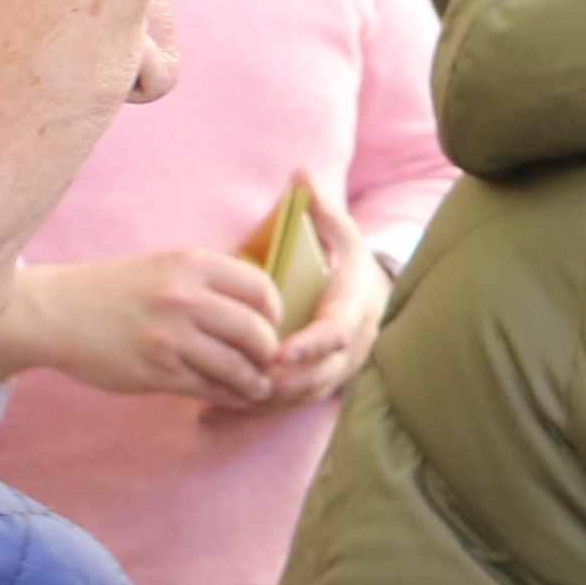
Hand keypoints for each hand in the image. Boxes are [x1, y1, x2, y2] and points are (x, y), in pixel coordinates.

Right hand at [0, 246, 285, 404]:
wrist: (58, 313)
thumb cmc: (117, 291)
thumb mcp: (165, 266)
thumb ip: (209, 281)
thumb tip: (261, 308)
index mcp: (190, 263)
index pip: (261, 288)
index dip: (275, 312)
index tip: (270, 325)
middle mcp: (183, 297)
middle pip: (256, 331)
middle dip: (269, 353)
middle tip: (266, 361)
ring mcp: (169, 337)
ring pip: (238, 367)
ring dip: (254, 382)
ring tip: (255, 386)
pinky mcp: (156, 371)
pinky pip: (209, 389)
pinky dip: (228, 396)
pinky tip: (231, 395)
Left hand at [220, 175, 387, 415]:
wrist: (373, 296)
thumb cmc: (347, 261)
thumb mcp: (341, 233)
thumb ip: (321, 208)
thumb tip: (302, 173)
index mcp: (353, 308)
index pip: (336, 333)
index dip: (310, 346)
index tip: (281, 352)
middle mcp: (350, 346)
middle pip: (320, 376)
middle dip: (285, 384)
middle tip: (248, 382)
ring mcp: (336, 369)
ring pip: (302, 396)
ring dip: (265, 402)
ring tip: (224, 397)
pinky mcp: (318, 384)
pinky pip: (286, 405)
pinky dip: (253, 411)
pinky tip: (213, 410)